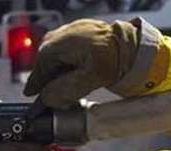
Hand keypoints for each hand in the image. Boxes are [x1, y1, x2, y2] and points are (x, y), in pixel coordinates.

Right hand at [24, 19, 138, 108]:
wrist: (137, 45)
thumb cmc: (117, 59)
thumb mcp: (91, 79)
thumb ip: (65, 90)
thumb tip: (47, 98)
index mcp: (59, 44)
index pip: (39, 69)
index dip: (36, 86)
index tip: (33, 97)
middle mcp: (61, 34)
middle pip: (45, 62)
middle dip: (47, 79)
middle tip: (50, 96)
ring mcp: (71, 31)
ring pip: (55, 56)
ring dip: (57, 72)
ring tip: (64, 87)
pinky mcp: (81, 32)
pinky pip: (66, 50)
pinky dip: (66, 63)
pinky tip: (73, 73)